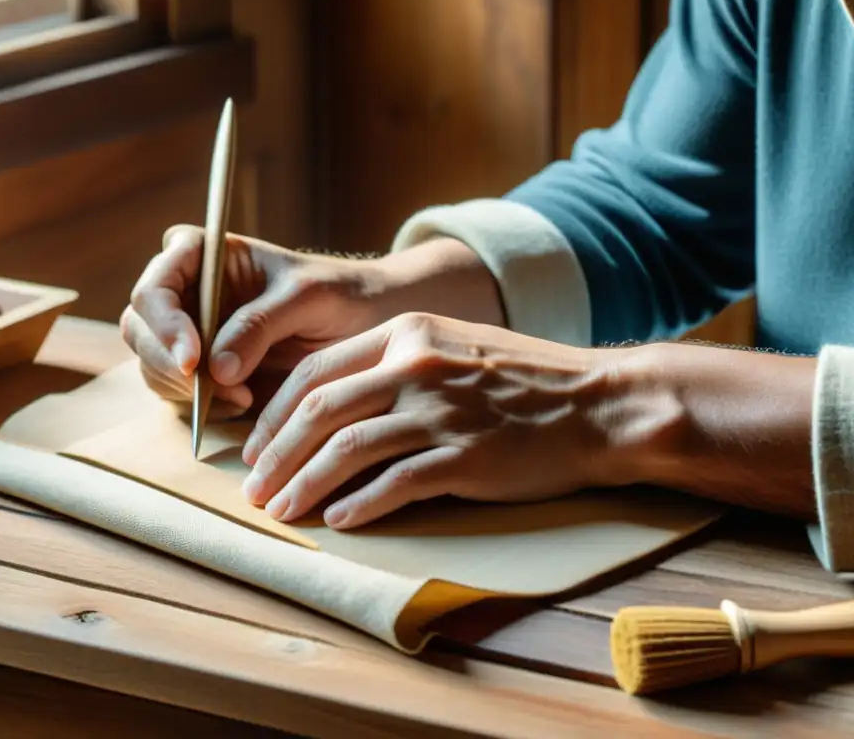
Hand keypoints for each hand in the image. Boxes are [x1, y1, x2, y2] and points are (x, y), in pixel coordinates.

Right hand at [120, 225, 389, 411]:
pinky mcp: (199, 366)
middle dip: (169, 363)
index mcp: (201, 253)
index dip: (164, 324)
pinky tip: (242, 402)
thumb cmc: (339, 293)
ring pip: (151, 363)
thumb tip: (214, 368)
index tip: (193, 360)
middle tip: (209, 391)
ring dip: (184, 389)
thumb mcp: (307, 298)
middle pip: (140, 327)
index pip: (156, 285)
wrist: (363, 322)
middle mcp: (186, 289)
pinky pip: (174, 390)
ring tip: (242, 397)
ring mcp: (188, 328)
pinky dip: (199, 405)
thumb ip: (260, 324)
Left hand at [239, 312, 661, 529]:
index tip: (256, 448)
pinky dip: (360, 504)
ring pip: (347, 449)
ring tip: (281, 511)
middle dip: (276, 455)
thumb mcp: (454, 347)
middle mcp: (417, 366)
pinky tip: (338, 521)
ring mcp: (442, 411)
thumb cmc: (524, 379)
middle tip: (254, 490)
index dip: (275, 415)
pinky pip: (396, 483)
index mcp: (407, 333)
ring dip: (304, 485)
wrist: (599, 404)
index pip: (316, 373)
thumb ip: (396, 364)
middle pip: (320, 411)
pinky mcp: (467, 456)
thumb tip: (335, 408)